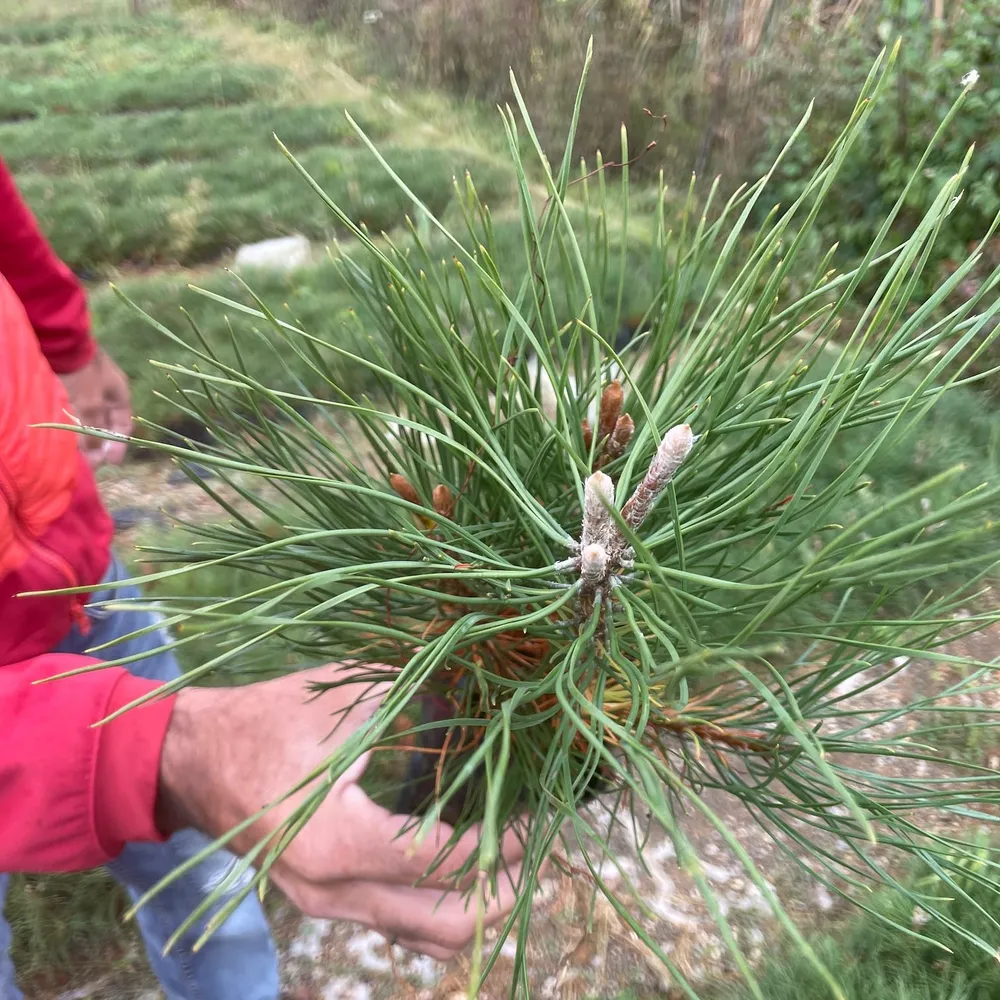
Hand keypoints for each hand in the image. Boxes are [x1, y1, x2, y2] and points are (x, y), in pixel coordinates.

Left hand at [58, 348, 131, 467]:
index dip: (119, 444)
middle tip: (91, 462)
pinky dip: (75, 425)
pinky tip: (68, 436)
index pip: (123, 425)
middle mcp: (107, 393)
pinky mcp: (73, 387)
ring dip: (86, 436)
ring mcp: (90, 389)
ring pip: (91, 419)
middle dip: (100, 444)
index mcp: (120, 394)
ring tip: (78, 453)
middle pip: (107, 424)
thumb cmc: (82, 372)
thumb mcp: (90, 404)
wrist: (62, 342)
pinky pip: (77, 412)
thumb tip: (97, 457)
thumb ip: (93, 430)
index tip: (111, 462)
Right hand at [156, 665, 530, 958]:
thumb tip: (490, 681)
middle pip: (448, 923)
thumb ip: (424, 690)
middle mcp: (334, 894)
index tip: (538, 812)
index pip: (448, 861)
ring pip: (425, 934)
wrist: (192, 759)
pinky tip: (465, 862)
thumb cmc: (269, 720)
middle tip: (536, 845)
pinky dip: (442, 903)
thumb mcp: (351, 694)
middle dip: (506, 889)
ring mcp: (326, 909)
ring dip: (478, 902)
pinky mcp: (323, 905)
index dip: (505, 840)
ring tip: (512, 856)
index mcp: (340, 842)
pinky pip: (399, 923)